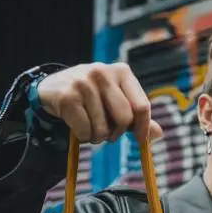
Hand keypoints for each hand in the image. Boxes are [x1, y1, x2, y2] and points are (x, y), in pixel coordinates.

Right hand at [36, 63, 163, 144]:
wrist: (53, 87)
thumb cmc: (92, 96)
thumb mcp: (115, 100)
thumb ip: (137, 116)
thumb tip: (158, 133)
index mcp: (122, 72)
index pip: (142, 106)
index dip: (143, 128)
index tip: (140, 141)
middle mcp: (103, 72)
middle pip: (124, 118)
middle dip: (117, 133)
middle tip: (108, 134)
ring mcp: (84, 83)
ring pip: (103, 129)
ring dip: (97, 137)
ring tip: (90, 127)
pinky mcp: (68, 97)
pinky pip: (85, 131)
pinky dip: (83, 137)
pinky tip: (77, 127)